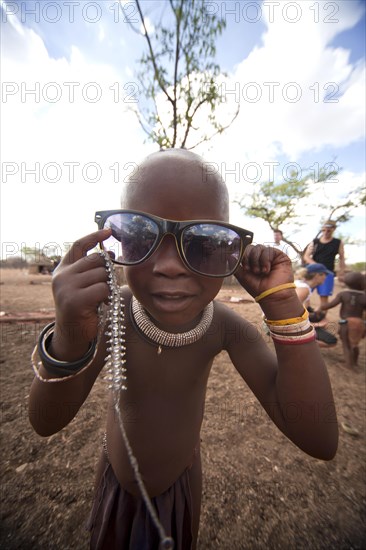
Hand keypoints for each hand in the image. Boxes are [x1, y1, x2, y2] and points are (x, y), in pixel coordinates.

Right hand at [51, 229, 111, 358]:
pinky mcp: (74, 300)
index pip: (78, 246)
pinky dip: (107, 296)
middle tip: (104, 287)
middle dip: (106, 272)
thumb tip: (108, 253)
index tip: (108, 231)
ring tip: (100, 298)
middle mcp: (62, 276)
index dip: (94, 237)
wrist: (72, 334)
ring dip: (107, 286)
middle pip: (96, 260)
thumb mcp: (82, 285)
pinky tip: (100, 304)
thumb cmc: (82, 308)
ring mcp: (66, 287)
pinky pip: (102, 289)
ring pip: (102, 274)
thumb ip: (90, 269)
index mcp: (63, 269)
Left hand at [234, 245, 292, 298]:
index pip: (245, 250)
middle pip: (251, 247)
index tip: (244, 267)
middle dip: (248, 257)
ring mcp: (270, 256)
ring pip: (259, 247)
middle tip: (251, 270)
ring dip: (257, 260)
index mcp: (252, 261)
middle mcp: (260, 257)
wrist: (272, 295)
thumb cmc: (258, 288)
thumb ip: (235, 265)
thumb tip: (229, 255)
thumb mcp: (242, 276)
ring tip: (259, 272)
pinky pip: (269, 249)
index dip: (243, 255)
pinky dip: (265, 260)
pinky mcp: (279, 256)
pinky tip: (266, 270)